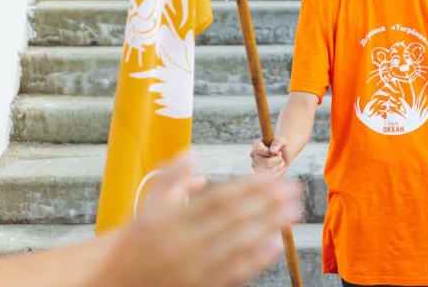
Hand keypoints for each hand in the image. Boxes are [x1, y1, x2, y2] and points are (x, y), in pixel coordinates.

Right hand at [105, 154, 301, 286]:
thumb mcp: (145, 211)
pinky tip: (275, 246)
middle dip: (268, 204)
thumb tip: (192, 153)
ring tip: (294, 213)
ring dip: (270, 227)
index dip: (248, 188)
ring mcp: (192, 270)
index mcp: (170, 221)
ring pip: (239, 245)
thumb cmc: (132, 248)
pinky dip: (256, 260)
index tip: (273, 178)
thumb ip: (169, 180)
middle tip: (296, 190)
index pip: (218, 200)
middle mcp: (183, 245)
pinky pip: (233, 274)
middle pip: (235, 220)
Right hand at [250, 137, 288, 178]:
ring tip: (280, 162)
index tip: (277, 151)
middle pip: (266, 163)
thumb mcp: (283, 141)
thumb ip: (278, 142)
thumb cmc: (282, 146)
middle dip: (278, 160)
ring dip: (279, 166)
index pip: (258, 150)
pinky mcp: (260, 175)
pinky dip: (279, 173)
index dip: (269, 152)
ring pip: (270, 171)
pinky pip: (271, 178)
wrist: (284, 156)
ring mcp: (255, 166)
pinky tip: (279, 168)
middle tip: (280, 156)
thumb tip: (272, 151)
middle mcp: (253, 156)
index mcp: (256, 144)